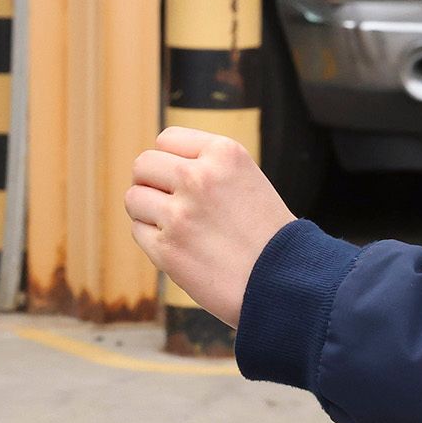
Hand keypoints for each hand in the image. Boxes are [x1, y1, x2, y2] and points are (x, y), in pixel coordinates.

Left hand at [122, 127, 295, 326]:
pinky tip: (182, 249)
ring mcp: (180, 214)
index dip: (170, 161)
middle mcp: (199, 177)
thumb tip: (156, 166)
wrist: (287, 282)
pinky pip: (138, 231)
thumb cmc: (268, 234)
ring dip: (148, 212)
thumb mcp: (246, 179)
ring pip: (134, 198)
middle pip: (143, 165)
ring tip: (177, 227)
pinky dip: (153, 240)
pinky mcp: (168, 249)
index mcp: (223, 153)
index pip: (167, 139)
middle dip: (151, 183)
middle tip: (171, 204)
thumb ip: (206, 166)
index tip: (183, 181)